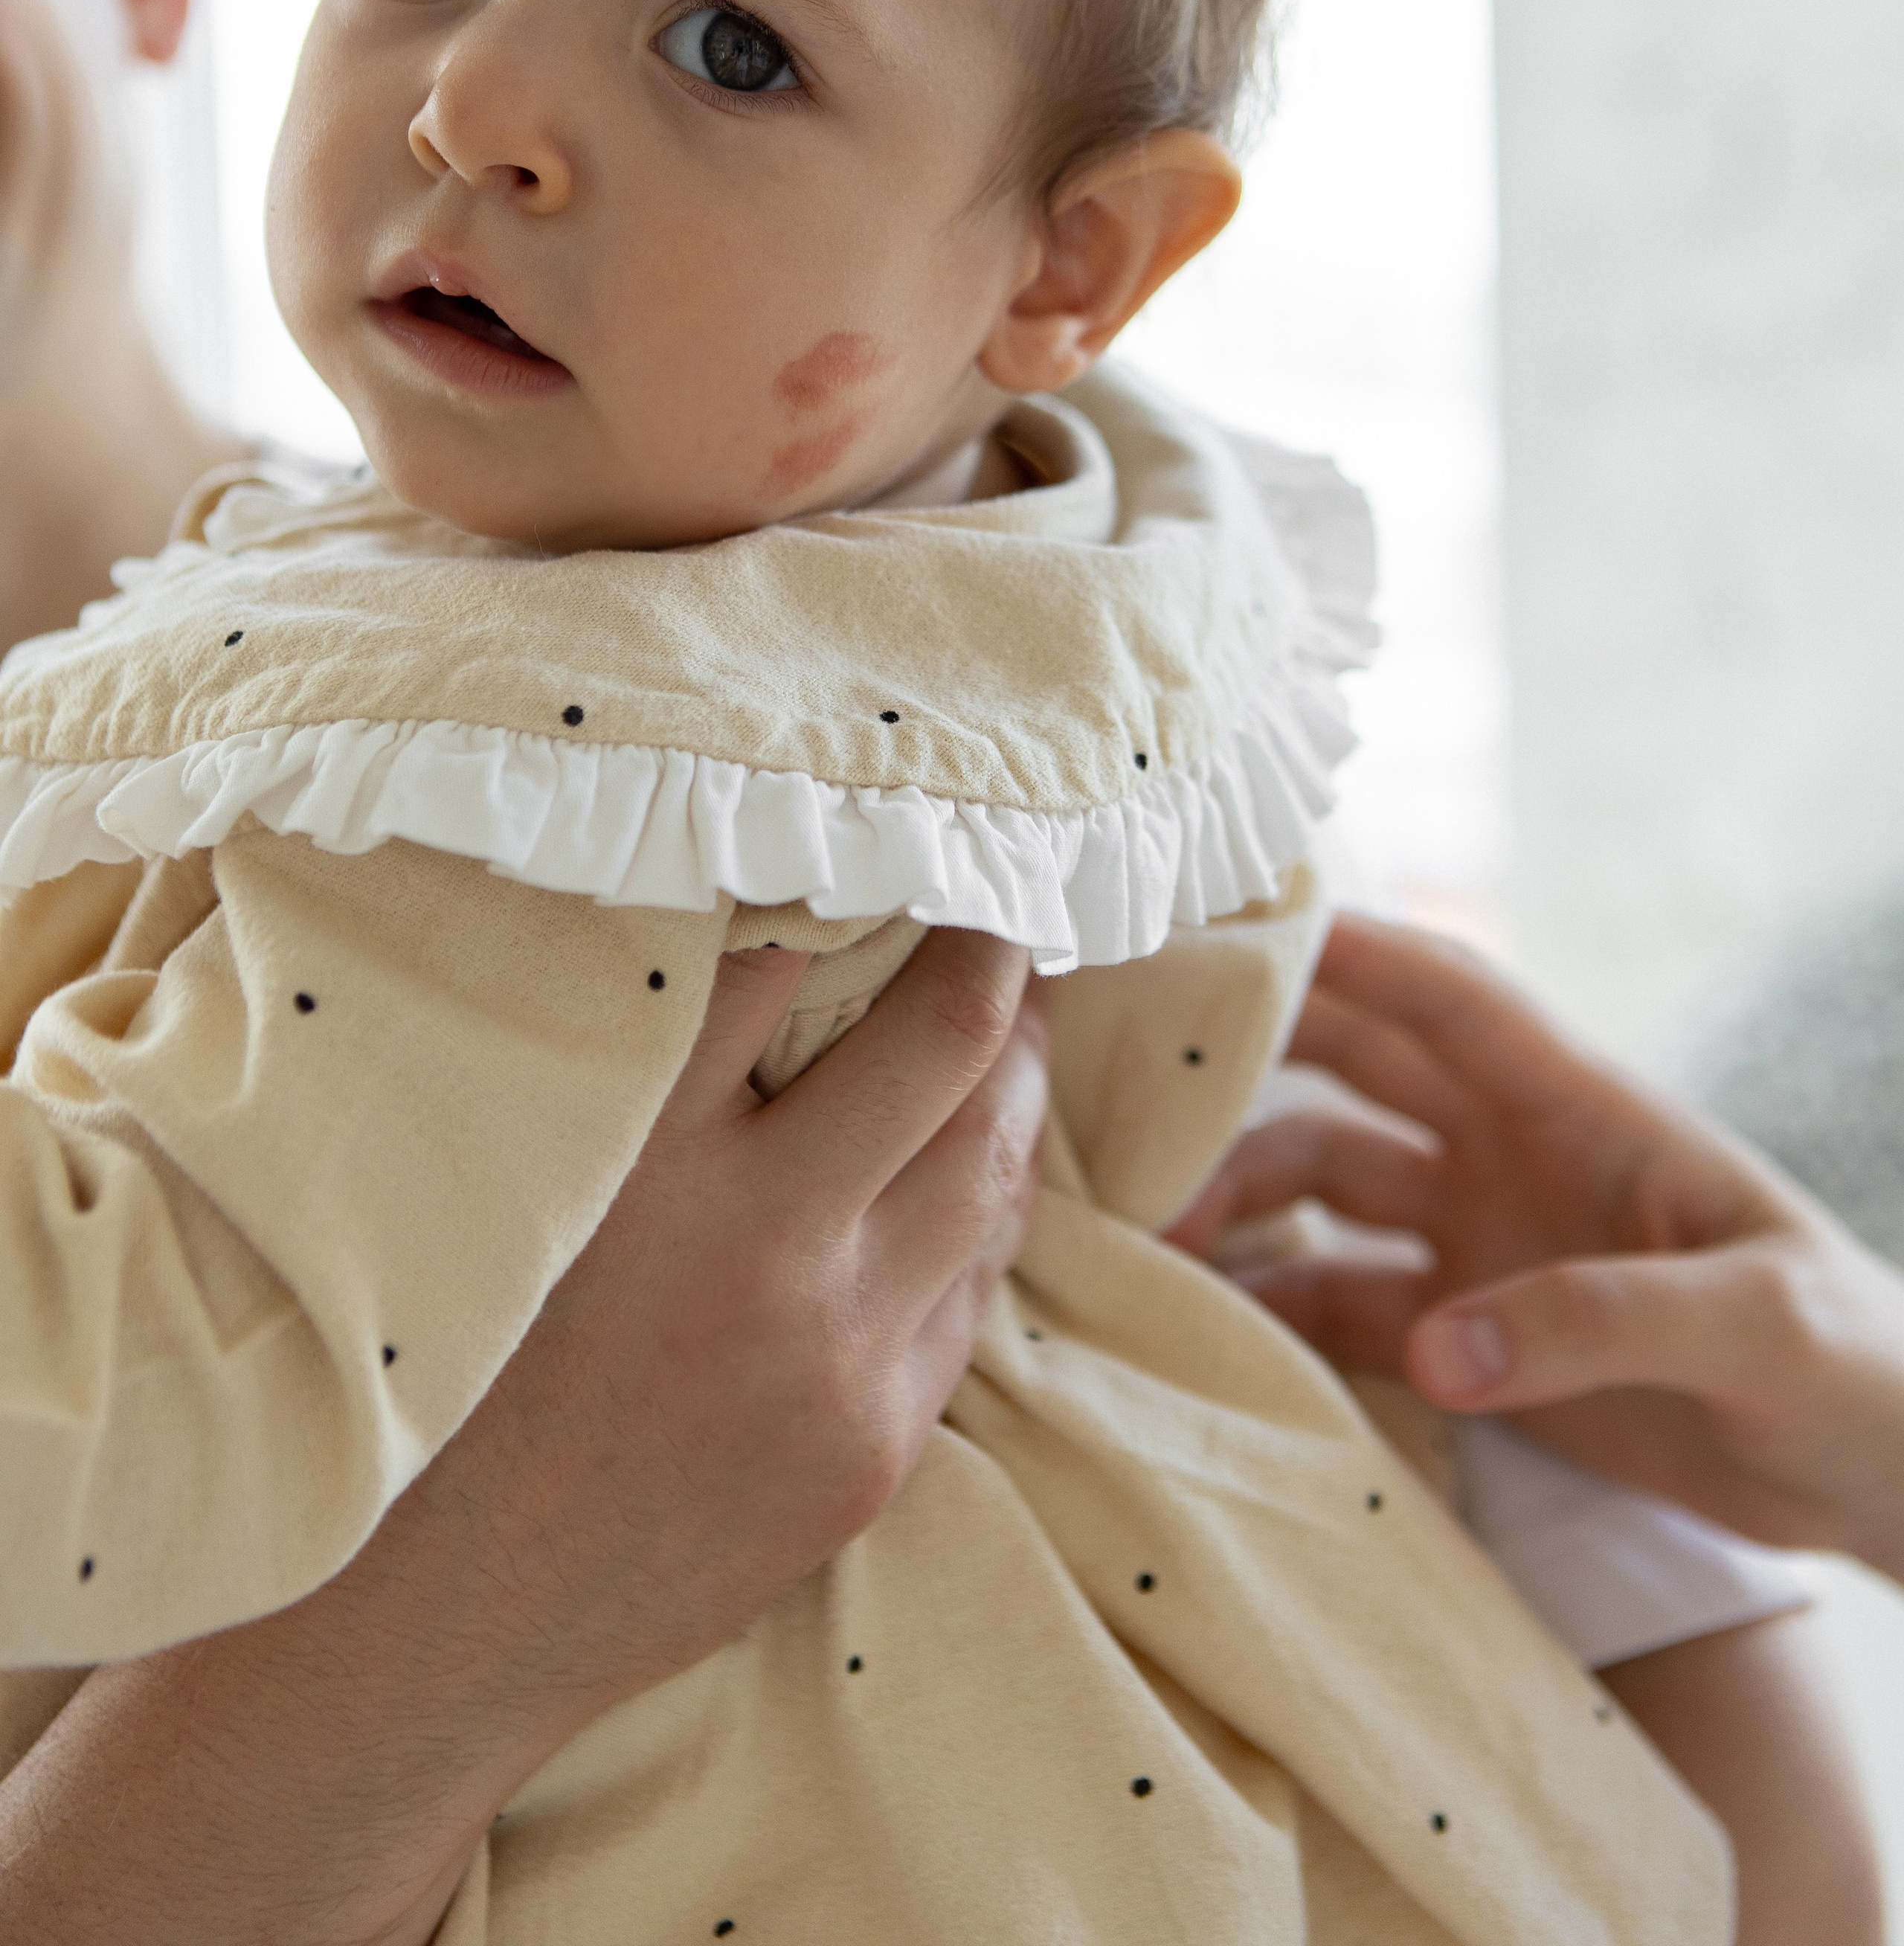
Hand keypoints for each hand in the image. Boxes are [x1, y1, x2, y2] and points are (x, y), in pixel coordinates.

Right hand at [0, 928, 1047, 1945]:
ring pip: (993, 1167)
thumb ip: (630, 1049)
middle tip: (1004, 899)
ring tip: (1016, 1015)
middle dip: (993, 957)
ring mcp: (836, 1362)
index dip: (853, 872)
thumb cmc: (450, 1366)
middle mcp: (757, 1252)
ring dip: (1015, 1077)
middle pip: (947, 1044)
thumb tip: (753, 910)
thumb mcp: (513, 1173)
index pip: (787, 950)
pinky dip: (983, 1204)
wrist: (433, 1627)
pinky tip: (976, 1158)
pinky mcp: (874, 1448)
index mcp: (638, 1156)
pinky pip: (971, 1290)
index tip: (890, 827)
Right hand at [1169, 913, 1903, 1581]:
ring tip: (1146, 1233)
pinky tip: (1198, 1318)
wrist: (1880, 1475)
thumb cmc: (1849, 1364)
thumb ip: (1595, 1322)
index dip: (1346, 946)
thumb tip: (1436, 1347)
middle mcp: (1511, 1155)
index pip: (1447, 996)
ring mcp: (1482, 1242)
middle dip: (1245, 1058)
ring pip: (1323, 1181)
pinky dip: (1271, 1304)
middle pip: (1351, 1067)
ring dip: (1239, 1196)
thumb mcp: (1753, 1325)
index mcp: (1583, 1107)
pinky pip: (1343, 1301)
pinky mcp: (1469, 1337)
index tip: (1229, 916)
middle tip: (1123, 1065)